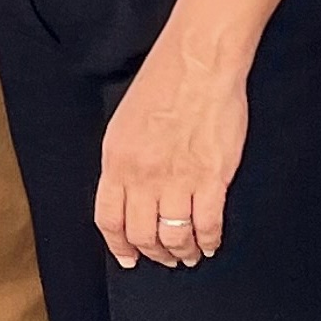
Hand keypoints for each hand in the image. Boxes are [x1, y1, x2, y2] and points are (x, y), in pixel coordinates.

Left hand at [94, 39, 247, 271]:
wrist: (199, 62)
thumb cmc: (163, 83)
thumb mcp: (124, 123)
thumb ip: (123, 162)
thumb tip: (127, 194)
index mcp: (117, 161)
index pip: (109, 220)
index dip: (119, 245)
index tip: (128, 258)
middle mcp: (143, 176)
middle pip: (142, 234)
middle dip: (153, 253)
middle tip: (163, 258)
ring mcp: (178, 179)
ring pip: (174, 237)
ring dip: (181, 252)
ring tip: (187, 255)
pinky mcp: (211, 178)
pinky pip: (207, 224)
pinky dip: (208, 241)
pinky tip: (209, 243)